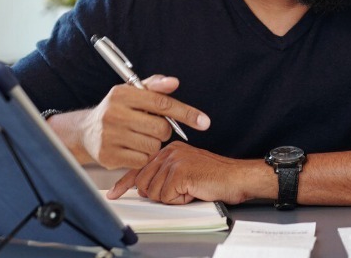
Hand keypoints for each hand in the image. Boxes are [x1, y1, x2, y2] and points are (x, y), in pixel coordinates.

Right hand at [80, 75, 210, 169]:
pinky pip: (142, 161)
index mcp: (122, 94)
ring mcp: (110, 136)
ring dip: (152, 144)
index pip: (162, 103)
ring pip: (153, 146)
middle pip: (161, 128)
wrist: (85, 131)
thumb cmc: (116, 110)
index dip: (186, 113)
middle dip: (163, 130)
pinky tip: (132, 149)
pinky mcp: (109, 156)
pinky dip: (143, 157)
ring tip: (139, 137)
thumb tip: (174, 82)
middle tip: (152, 127)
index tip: (204, 122)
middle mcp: (115, 113)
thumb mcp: (132, 92)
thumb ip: (155, 86)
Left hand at [108, 142, 266, 204]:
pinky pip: (166, 196)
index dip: (125, 182)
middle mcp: (169, 151)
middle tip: (180, 191)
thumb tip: (145, 188)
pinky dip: (179, 200)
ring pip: (154, 192)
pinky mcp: (180, 171)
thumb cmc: (214, 177)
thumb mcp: (184, 172)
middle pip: (143, 182)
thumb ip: (164, 175)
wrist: (236, 177)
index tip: (114, 192)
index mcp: (169, 150)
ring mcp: (174, 160)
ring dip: (171, 198)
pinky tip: (192, 191)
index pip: (140, 167)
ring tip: (189, 189)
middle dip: (158, 194)